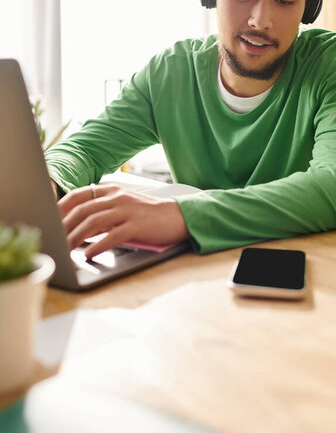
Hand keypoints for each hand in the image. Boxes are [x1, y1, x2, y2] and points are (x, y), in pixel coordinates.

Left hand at [58, 184, 188, 259]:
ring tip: (66, 249)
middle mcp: (117, 198)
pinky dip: (98, 245)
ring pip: (94, 221)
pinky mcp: (137, 225)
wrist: (176, 216)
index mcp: (111, 191)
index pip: (79, 195)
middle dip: (64, 226)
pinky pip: (113, 234)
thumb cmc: (147, 216)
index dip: (61, 207)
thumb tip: (78, 227)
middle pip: (83, 209)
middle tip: (54, 240)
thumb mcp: (122, 208)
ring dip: (76, 236)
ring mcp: (127, 210)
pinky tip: (89, 254)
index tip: (49, 220)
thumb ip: (102, 213)